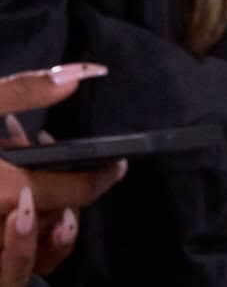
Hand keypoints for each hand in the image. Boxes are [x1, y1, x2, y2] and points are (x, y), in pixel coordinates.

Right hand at [0, 66, 124, 279]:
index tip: (119, 166)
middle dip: (70, 196)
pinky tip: (7, 195)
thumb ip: (27, 89)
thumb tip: (85, 74)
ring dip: (40, 219)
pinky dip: (9, 224)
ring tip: (38, 184)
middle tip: (81, 168)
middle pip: (47, 223)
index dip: (100, 181)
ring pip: (21, 247)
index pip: (67, 193)